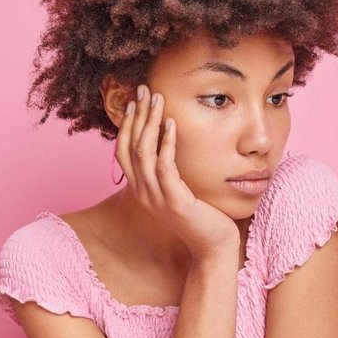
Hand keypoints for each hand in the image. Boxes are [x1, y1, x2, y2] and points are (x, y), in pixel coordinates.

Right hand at [115, 83, 239, 261]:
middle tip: (142, 90)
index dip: (126, 126)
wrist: (213, 247)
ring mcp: (157, 199)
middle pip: (129, 147)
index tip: (133, 102)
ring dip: (150, 122)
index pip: (123, 152)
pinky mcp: (175, 202)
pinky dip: (167, 143)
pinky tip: (173, 124)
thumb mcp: (177, 193)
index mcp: (141, 191)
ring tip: (158, 99)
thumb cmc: (200, 218)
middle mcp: (143, 194)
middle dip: (136, 115)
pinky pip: (165, 167)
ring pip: (144, 153)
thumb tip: (167, 147)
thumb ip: (167, 174)